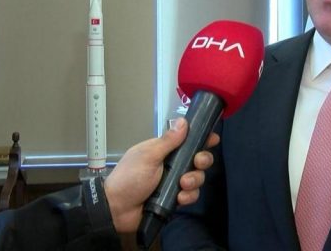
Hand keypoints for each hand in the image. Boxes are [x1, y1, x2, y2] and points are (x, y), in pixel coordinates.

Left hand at [104, 117, 219, 232]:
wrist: (118, 209)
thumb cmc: (130, 177)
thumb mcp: (148, 155)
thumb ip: (168, 141)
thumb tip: (183, 121)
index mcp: (164, 150)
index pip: (187, 141)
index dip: (201, 139)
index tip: (212, 139)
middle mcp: (172, 165)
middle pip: (198, 159)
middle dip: (202, 160)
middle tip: (197, 163)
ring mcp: (174, 182)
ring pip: (197, 178)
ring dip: (194, 180)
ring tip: (182, 184)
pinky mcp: (175, 199)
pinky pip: (191, 195)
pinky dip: (188, 196)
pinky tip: (179, 198)